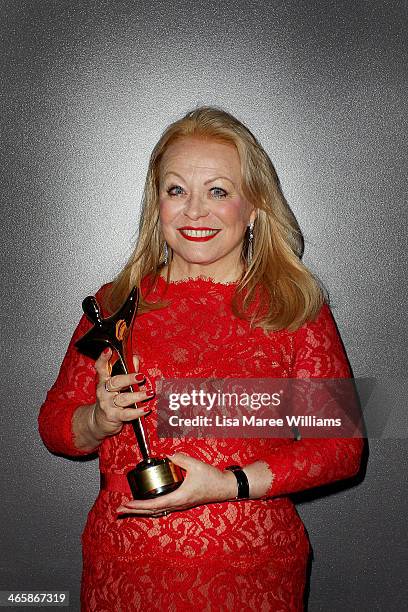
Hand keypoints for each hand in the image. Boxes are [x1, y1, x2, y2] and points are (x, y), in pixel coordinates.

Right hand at [91, 348, 153, 439]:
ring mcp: (107, 404)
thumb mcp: (117, 384)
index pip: (101, 367)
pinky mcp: (113, 416)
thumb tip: (135, 358)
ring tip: (150, 393)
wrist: (100, 421)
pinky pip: (127, 414)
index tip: (109, 350)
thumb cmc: (111, 398)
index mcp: (104, 380)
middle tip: (141, 376)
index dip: (103, 358)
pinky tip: (146, 409)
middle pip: (115, 382)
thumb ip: (127, 370)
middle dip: (129, 378)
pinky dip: (138, 411)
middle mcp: (103, 391)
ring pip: (123, 398)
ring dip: (138, 395)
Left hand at [116, 452, 237, 516]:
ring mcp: (180, 505)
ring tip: (129, 508)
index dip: (139, 504)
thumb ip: (180, 458)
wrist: (225, 487)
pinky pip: (163, 507)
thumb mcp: (195, 465)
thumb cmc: (212, 478)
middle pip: (152, 511)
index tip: (127, 504)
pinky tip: (147, 505)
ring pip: (157, 511)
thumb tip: (167, 455)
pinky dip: (152, 507)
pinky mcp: (182, 502)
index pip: (154, 504)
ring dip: (142, 510)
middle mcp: (178, 504)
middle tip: (120, 510)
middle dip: (135, 510)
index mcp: (179, 497)